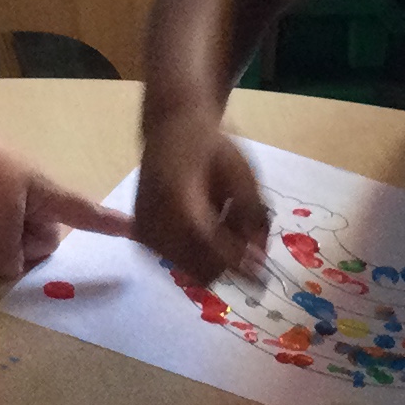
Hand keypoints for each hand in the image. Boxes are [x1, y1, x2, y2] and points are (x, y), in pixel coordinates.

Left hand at [0, 136, 134, 279]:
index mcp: (51, 196)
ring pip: (13, 238)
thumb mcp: (1, 218)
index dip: (114, 226)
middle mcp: (38, 198)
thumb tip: (11, 269)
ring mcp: (13, 198)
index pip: (91, 215)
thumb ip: (9, 249)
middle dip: (18, 248)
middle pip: (43, 240)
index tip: (141, 231)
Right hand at [133, 117, 268, 285]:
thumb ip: (253, 216)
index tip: (263, 273)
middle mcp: (155, 221)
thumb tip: (259, 258)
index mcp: (180, 201)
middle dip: (229, 262)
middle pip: (202, 269)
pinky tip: (202, 226)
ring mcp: (145, 232)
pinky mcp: (142, 237)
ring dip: (214, 258)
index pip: (212, 250)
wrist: (171, 131)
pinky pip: (179, 263)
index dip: (240, 265)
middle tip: (244, 239)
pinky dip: (197, 254)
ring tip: (220, 223)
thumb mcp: (243, 174)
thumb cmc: (211, 148)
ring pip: (192, 271)